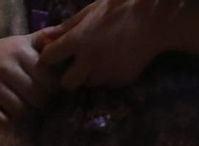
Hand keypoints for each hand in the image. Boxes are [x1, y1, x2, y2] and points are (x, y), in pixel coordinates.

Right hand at [0, 34, 57, 129]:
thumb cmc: (1, 52)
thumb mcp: (23, 41)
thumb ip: (45, 38)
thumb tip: (66, 34)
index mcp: (20, 52)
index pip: (49, 79)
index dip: (53, 88)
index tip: (48, 88)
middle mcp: (5, 67)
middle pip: (36, 96)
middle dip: (40, 101)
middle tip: (36, 99)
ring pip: (19, 109)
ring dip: (23, 112)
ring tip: (22, 105)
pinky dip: (6, 121)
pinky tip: (7, 115)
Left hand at [35, 0, 171, 89]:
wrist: (155, 19)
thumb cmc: (121, 8)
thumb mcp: (91, 11)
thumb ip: (66, 27)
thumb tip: (43, 38)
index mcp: (78, 40)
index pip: (49, 58)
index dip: (51, 56)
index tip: (57, 53)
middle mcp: (89, 60)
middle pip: (66, 84)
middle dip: (69, 77)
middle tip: (78, 66)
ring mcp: (105, 73)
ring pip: (89, 83)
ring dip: (91, 74)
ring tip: (104, 57)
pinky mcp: (120, 80)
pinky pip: (108, 83)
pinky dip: (109, 75)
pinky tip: (118, 60)